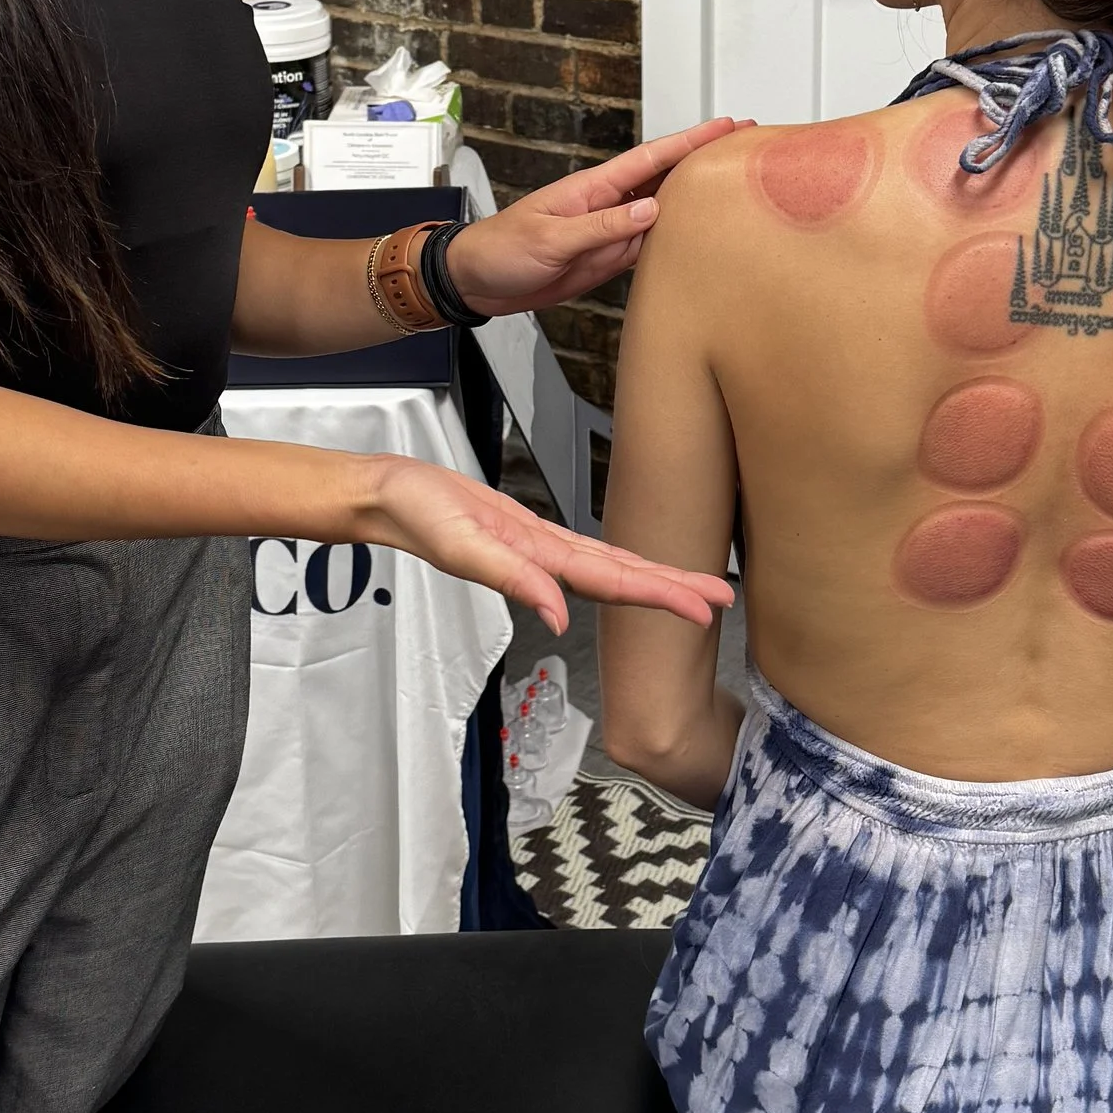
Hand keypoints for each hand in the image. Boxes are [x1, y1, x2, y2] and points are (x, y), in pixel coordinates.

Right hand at [358, 457, 732, 634]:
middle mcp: (546, 562)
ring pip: (610, 567)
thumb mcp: (461, 543)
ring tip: (696, 585)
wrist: (386, 496)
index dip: (663, 596)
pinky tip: (633, 568)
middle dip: (675, 589)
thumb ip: (509, 578)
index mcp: (537, 565)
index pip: (614, 583)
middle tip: (725, 599)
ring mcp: (539, 550)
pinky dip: (616, 561)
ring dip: (654, 578)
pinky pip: (585, 550)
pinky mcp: (529, 533)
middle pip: (623, 578)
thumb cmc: (416, 515)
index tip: (707, 609)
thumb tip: (558, 615)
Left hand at [442, 119, 746, 317]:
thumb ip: (602, 226)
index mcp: (594, 188)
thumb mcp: (550, 238)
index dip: (691, 141)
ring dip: (698, 200)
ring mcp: (611, 230)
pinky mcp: (608, 258)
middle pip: (667, 179)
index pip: (652, 159)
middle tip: (749, 149)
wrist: (477, 281)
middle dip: (705, 161)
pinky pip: (650, 246)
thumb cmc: (502, 251)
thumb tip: (652, 209)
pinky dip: (677, 240)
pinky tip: (701, 236)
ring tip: (739, 189)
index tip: (727, 126)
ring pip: (665, 211)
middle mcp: (609, 204)